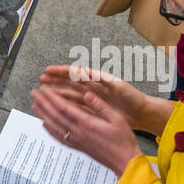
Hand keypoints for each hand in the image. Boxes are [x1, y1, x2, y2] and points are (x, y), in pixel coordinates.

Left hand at [30, 81, 141, 175]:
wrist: (124, 162)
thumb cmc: (123, 140)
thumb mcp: (116, 118)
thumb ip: (100, 105)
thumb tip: (86, 93)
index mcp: (86, 123)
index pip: (63, 108)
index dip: (51, 98)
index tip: (43, 89)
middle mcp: (78, 132)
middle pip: (55, 116)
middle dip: (43, 103)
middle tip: (33, 93)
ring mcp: (77, 141)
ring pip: (54, 126)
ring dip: (43, 115)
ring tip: (34, 105)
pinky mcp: (78, 147)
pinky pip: (60, 137)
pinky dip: (50, 130)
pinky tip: (45, 125)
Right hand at [39, 65, 169, 135]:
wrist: (142, 113)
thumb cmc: (134, 99)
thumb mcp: (120, 87)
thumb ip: (105, 80)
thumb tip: (88, 72)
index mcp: (98, 81)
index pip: (75, 73)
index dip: (61, 72)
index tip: (49, 70)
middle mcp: (93, 89)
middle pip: (69, 83)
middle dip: (55, 81)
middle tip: (41, 80)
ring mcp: (92, 100)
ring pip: (70, 95)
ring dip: (57, 93)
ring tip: (44, 93)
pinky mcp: (94, 110)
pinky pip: (76, 107)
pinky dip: (66, 106)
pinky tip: (57, 108)